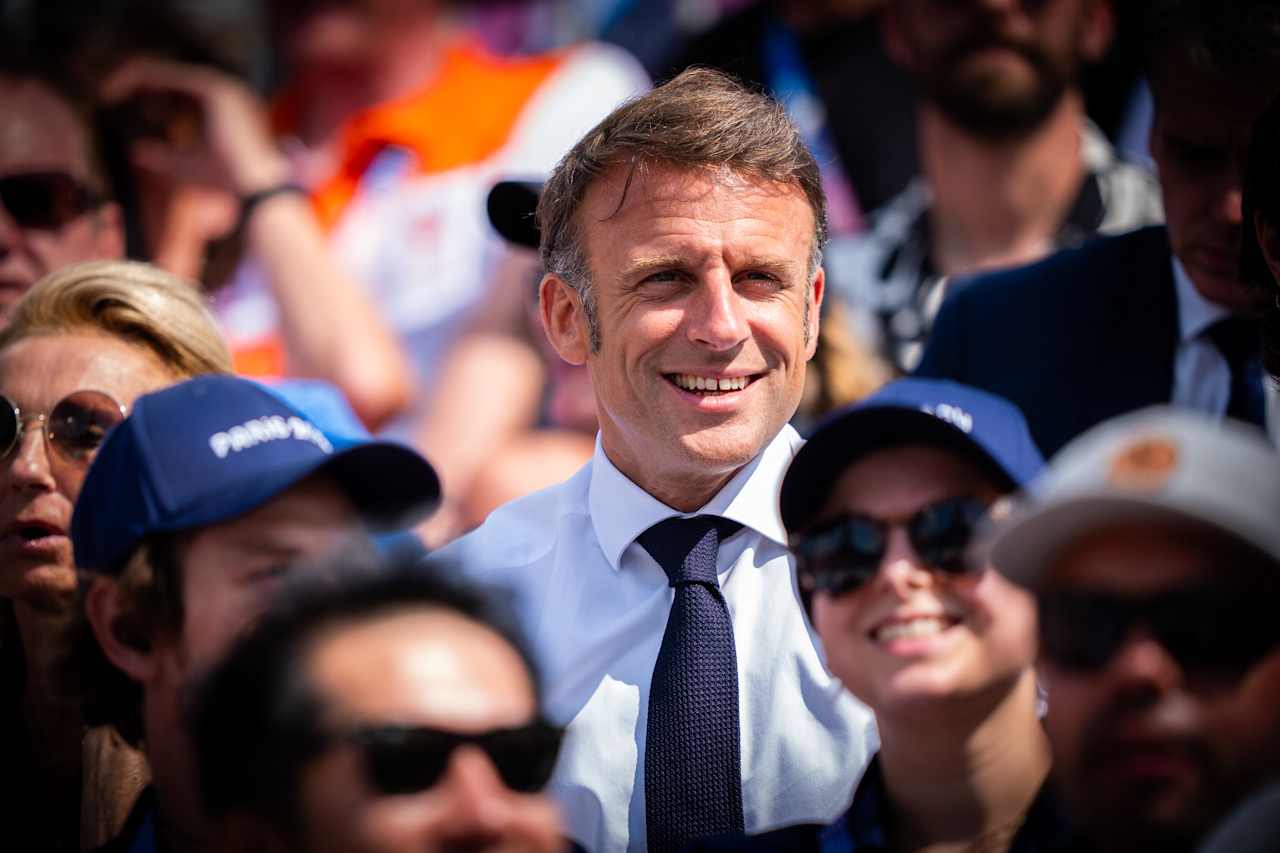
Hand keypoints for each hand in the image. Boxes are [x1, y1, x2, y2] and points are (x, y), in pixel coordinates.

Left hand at [101, 58, 290, 196]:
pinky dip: (140, 80)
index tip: (115, 102)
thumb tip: (135, 150)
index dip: (144, 92)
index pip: (176, 88)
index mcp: (223, 106)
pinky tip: (118, 91)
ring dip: (132, 78)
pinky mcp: (216, 90)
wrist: (252, 188)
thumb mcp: (184, 165)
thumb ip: (162, 155)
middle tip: (105, 94)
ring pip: (165, 72)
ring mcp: (223, 87)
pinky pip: (168, 76)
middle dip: (134, 82)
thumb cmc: (225, 181)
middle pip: (168, 76)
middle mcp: (225, 90)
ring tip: (107, 92)